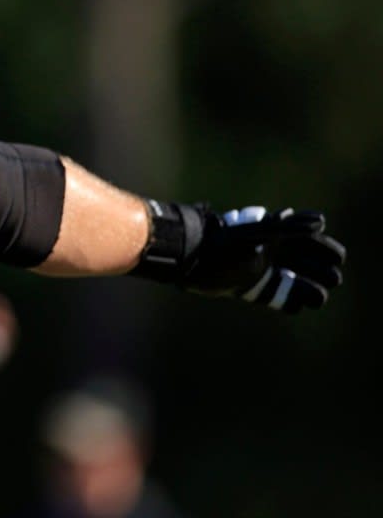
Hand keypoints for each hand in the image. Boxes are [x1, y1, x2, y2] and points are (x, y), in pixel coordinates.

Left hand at [138, 201, 345, 313]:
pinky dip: (286, 300)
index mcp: (271, 235)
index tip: (338, 259)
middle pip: (302, 261)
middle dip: (320, 269)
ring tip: (319, 297)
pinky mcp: (247, 287)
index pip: (305, 241)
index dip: (323, 249)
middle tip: (333, 279)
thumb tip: (321, 221)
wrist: (189, 259)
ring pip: (291, 280)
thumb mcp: (257, 234)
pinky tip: (295, 305)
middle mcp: (267, 252)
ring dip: (307, 287)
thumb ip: (288, 228)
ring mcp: (258, 270)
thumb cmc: (222, 244)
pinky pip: (274, 296)